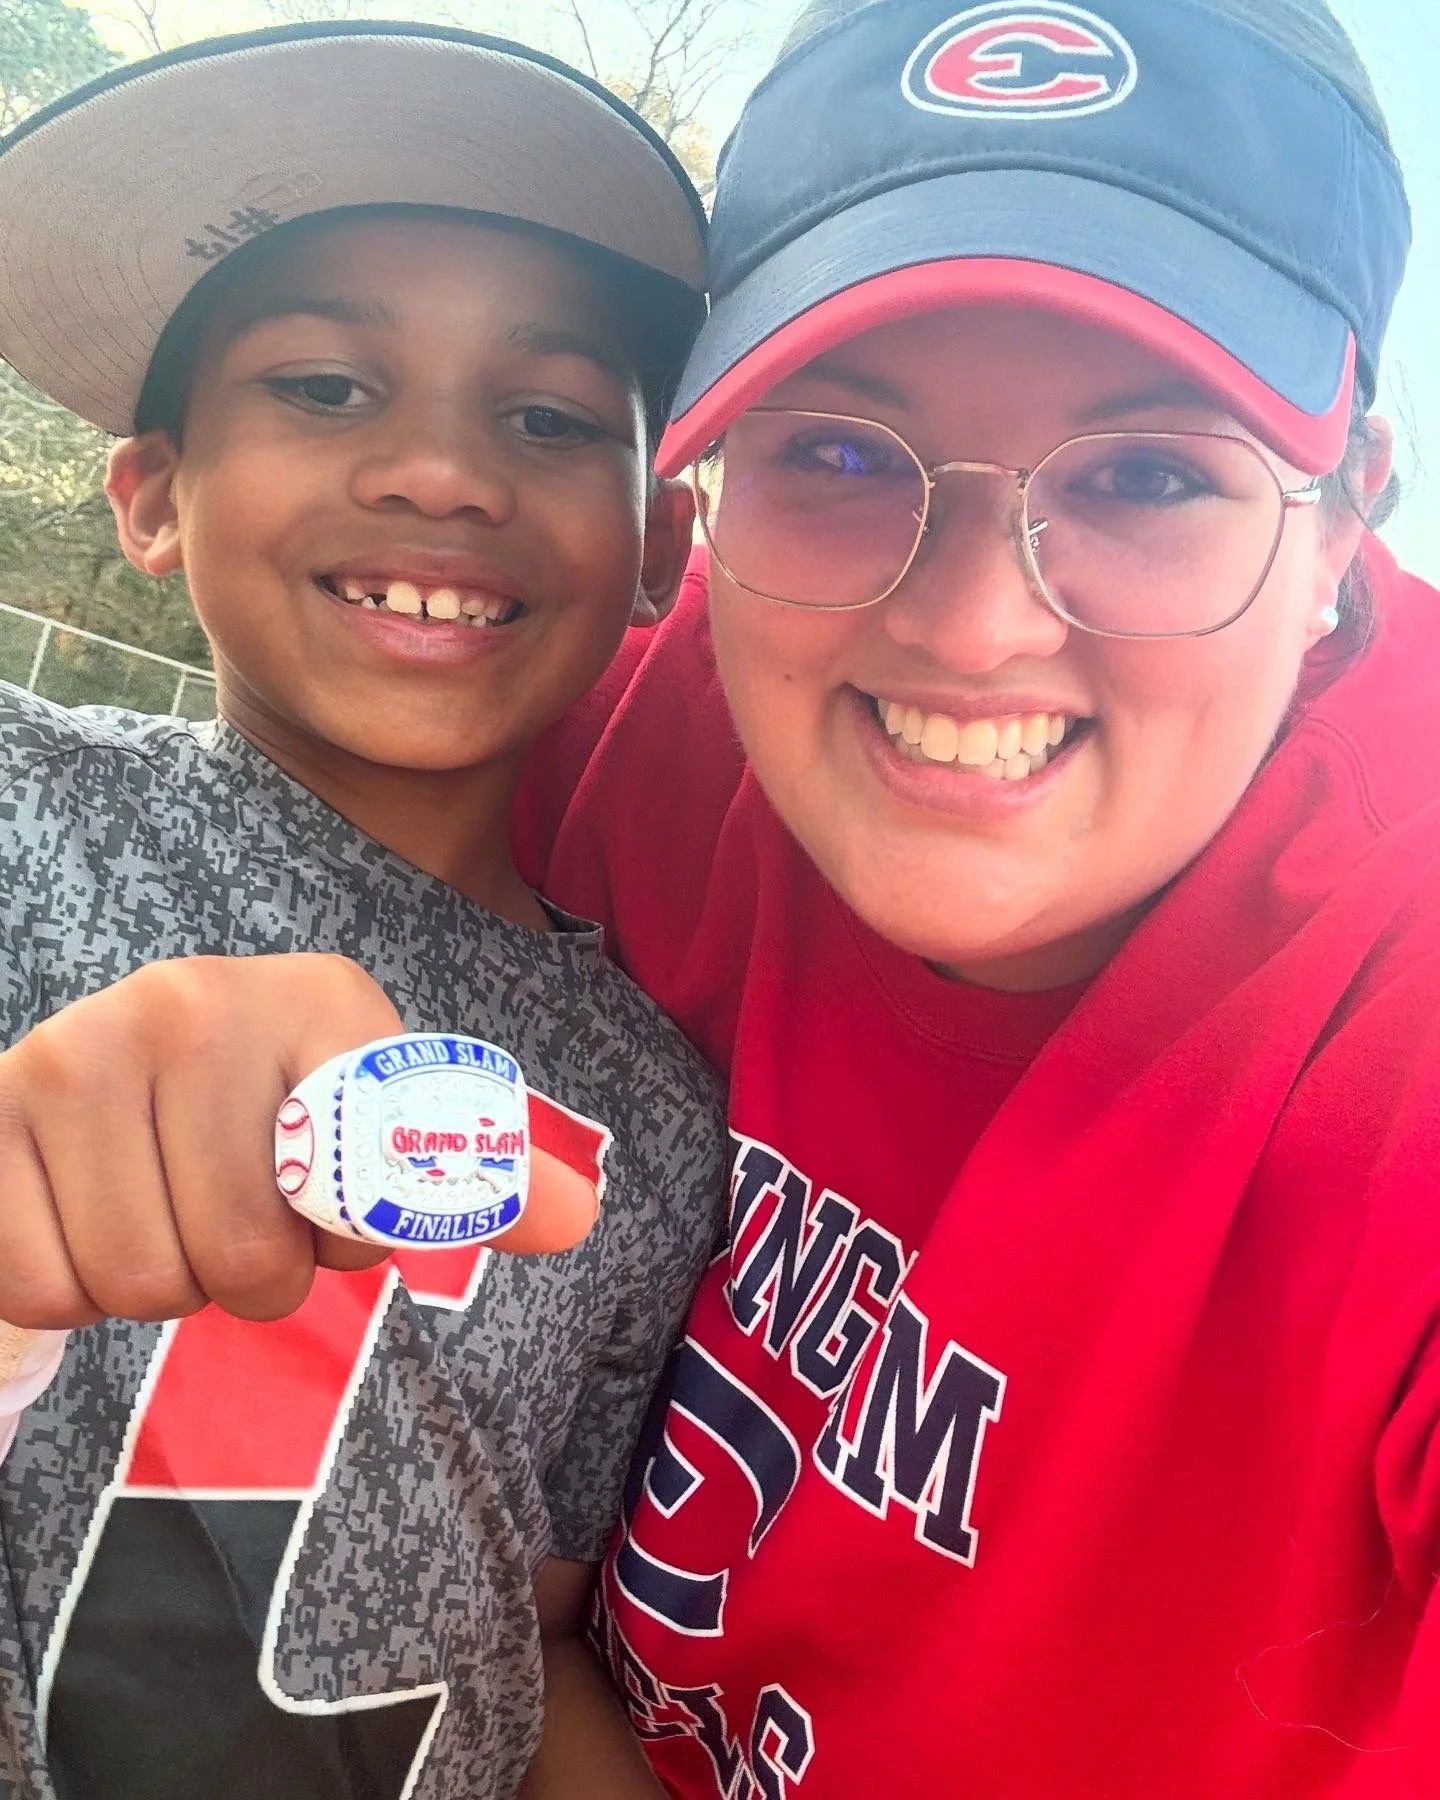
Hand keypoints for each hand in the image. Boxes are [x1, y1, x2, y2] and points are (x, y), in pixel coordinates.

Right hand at [0, 954, 598, 1329]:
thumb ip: (467, 1173)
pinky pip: (40, 1285)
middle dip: (254, 1277)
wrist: (120, 1062)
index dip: (351, 1239)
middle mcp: (192, 1002)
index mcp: (321, 997)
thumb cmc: (275, 1104)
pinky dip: (69, 1288)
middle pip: (243, 1262)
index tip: (326, 1209)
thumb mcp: (377, 1122)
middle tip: (241, 1219)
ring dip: (163, 1285)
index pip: (369, 1185)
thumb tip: (580, 1218)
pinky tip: (92, 1217)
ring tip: (168, 1208)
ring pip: (141, 1285)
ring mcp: (74, 1052)